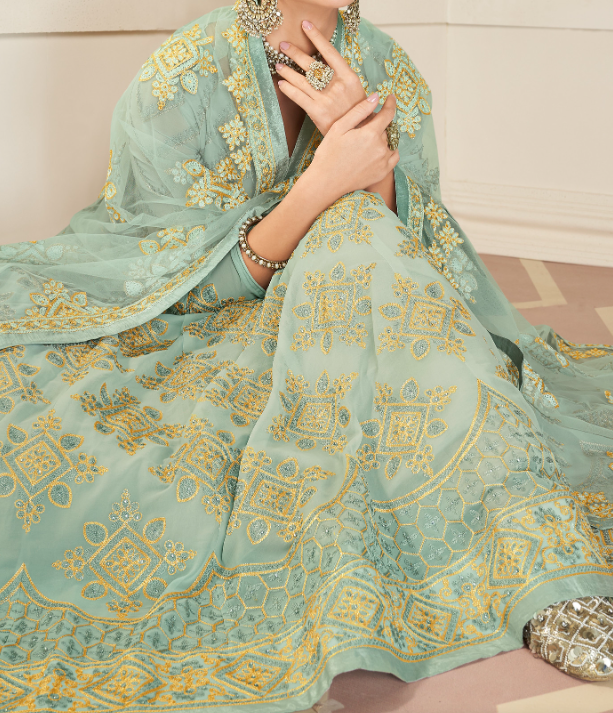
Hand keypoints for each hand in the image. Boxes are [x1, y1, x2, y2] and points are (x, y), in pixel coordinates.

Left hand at [275, 20, 366, 135]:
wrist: (361, 134)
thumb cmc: (358, 112)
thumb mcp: (356, 91)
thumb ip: (341, 78)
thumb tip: (325, 65)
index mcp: (349, 77)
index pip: (330, 52)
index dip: (317, 37)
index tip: (306, 26)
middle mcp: (337, 86)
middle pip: (312, 65)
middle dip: (295, 53)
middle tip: (283, 45)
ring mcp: (326, 99)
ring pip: (302, 80)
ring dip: (287, 71)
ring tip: (278, 64)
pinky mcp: (318, 112)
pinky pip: (299, 97)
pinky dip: (289, 89)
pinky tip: (281, 84)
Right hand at [306, 93, 399, 202]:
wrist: (326, 182)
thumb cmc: (329, 154)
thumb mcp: (339, 127)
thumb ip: (359, 111)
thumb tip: (376, 97)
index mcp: (370, 134)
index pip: (388, 114)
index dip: (390, 104)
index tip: (391, 98)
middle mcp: (380, 147)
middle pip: (388, 129)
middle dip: (380, 124)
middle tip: (365, 127)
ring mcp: (383, 161)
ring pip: (391, 142)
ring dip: (384, 137)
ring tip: (369, 141)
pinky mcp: (383, 173)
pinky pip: (394, 157)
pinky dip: (390, 151)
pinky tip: (379, 150)